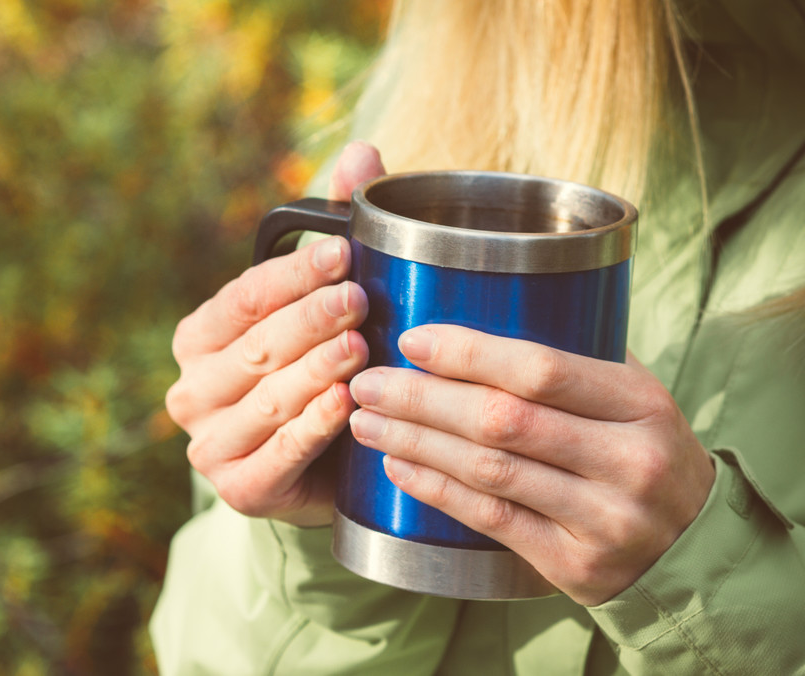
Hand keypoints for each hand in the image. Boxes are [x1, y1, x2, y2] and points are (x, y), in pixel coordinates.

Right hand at [166, 142, 385, 525]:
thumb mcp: (319, 307)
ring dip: (316, 370)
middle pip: (256, 346)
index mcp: (199, 337)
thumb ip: (335, 232)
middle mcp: (191, 390)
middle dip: (311, 320)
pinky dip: (313, 427)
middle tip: (361, 298)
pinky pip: (278, 453)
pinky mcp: (238, 490)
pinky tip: (347, 404)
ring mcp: (209, 444)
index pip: (243, 297)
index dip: (294, 274)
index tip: (345, 253)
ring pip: (268, 397)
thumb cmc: (315, 376)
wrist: (320, 474)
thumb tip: (362, 154)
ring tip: (361, 346)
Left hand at [348, 325, 715, 604]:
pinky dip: (436, 490)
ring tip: (367, 420)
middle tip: (369, 382)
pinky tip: (398, 466)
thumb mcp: (636, 398)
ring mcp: (603, 519)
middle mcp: (628, 462)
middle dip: (423, 399)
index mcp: (641, 404)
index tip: (412, 341)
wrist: (694, 548)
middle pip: (503, 421)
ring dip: (416, 442)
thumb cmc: (644, 451)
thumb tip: (484, 302)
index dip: (469, 353)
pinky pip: (491, 521)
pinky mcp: (575, 566)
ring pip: (489, 472)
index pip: (541, 369)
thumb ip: (576, 358)